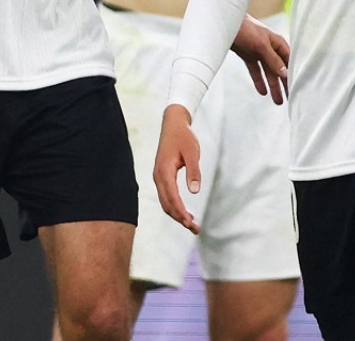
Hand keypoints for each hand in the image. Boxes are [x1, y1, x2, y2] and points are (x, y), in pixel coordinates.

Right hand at [153, 105, 201, 233]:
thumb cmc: (183, 137)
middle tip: (195, 229)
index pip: (172, 197)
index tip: (190, 223)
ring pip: (165, 202)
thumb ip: (194, 171)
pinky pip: (166, 196)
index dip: (181, 212)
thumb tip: (195, 191)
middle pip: (167, 204)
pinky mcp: (162, 177)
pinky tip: (185, 212)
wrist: (173, 124)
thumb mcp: (192, 152)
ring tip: (192, 225)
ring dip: (177, 215)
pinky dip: (174, 207)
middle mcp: (158, 176)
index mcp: (164, 171)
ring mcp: (159, 177)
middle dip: (180, 218)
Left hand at [230, 14, 288, 104]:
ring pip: (269, 72)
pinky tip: (263, 91)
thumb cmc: (246, 29)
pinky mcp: (249, 56)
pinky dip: (259, 81)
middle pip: (280, 70)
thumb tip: (285, 74)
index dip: (294, 74)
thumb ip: (273, 60)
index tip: (299, 88)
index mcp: (278, 43)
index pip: (289, 62)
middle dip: (285, 84)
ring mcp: (259, 52)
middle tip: (290, 100)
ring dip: (273, 86)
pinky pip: (256, 71)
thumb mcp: (261, 45)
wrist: (225, 23)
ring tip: (278, 101)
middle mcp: (271, 48)